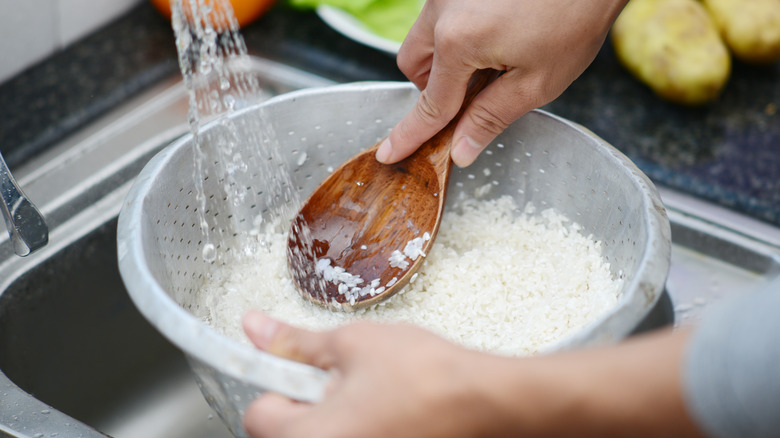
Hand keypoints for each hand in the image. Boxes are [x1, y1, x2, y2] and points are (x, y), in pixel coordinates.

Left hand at [241, 310, 495, 437]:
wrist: (487, 402)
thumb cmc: (427, 377)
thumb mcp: (351, 343)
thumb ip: (295, 342)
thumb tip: (257, 329)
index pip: (258, 413)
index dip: (279, 380)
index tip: (300, 365)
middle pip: (287, 430)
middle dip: (307, 399)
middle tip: (342, 375)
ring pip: (322, 435)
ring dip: (333, 414)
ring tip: (370, 392)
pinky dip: (359, 427)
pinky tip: (387, 410)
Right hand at [375, 0, 627, 166]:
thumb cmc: (574, 15)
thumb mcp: (537, 83)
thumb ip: (490, 118)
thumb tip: (461, 149)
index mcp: (458, 41)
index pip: (430, 104)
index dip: (410, 135)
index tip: (390, 153)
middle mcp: (442, 9)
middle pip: (414, 65)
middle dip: (433, 88)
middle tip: (471, 97)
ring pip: (424, 37)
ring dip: (445, 59)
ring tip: (493, 59)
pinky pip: (441, 15)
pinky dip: (457, 33)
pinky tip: (496, 34)